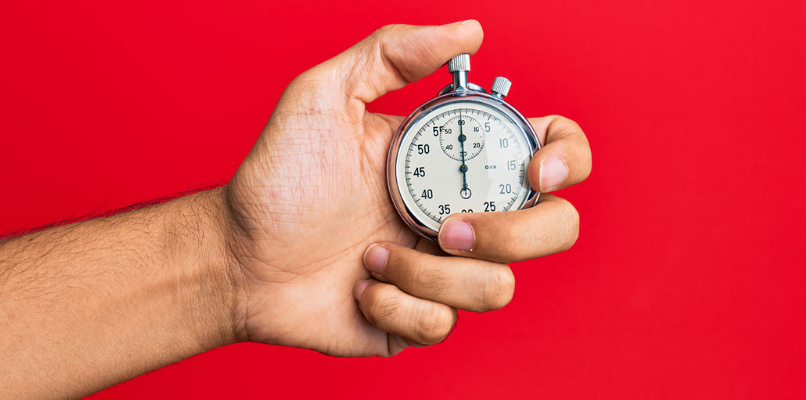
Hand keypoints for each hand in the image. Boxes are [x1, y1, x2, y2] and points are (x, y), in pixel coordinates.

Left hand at [221, 21, 592, 356]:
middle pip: (556, 228)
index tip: (535, 171)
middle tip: (443, 228)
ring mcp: (447, 272)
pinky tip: (360, 287)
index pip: (553, 150)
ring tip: (372, 254)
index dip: (569, 158)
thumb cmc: (279, 179)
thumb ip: (392, 52)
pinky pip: (444, 325)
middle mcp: (465, 214)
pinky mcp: (421, 320)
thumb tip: (470, 29)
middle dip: (511, 235)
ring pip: (498, 286)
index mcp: (457, 160)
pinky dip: (395, 306)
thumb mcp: (325, 95)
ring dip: (427, 274)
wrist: (237, 258)